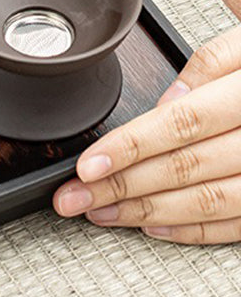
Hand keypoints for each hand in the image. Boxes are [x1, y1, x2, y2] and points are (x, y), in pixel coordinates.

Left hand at [53, 25, 240, 243]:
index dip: (129, 148)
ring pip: (206, 203)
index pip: (179, 125)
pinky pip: (237, 226)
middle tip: (72, 198)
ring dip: (146, 213)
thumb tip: (166, 101)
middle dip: (120, 188)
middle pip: (183, 169)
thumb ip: (209, 65)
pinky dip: (192, 230)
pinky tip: (152, 227)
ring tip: (100, 213)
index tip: (87, 166)